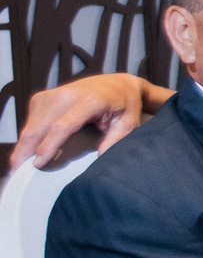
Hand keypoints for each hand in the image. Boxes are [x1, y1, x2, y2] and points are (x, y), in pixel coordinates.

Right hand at [11, 74, 154, 168]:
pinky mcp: (42, 97)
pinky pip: (30, 120)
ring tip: (18, 166)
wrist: (116, 83)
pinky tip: (28, 150)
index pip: (61, 126)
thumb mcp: (129, 123)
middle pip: (38, 127)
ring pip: (30, 125)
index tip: (38, 164)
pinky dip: (27, 137)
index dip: (47, 146)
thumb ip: (116, 140)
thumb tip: (101, 158)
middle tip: (18, 174)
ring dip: (22, 146)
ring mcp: (51, 94)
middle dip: (25, 151)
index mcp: (88, 101)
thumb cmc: (124, 105)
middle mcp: (66, 95)